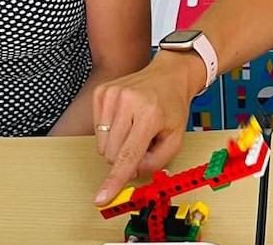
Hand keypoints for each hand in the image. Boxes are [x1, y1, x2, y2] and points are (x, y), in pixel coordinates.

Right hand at [91, 51, 204, 205]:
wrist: (169, 75)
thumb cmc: (172, 107)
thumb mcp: (175, 138)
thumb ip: (156, 162)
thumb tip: (130, 174)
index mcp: (149, 114)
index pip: (128, 155)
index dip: (114, 180)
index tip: (101, 197)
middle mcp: (128, 102)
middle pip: (111, 154)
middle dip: (124, 159)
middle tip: (142, 143)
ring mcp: (111, 95)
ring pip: (102, 144)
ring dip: (117, 145)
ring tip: (134, 127)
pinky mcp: (102, 92)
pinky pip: (96, 129)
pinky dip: (110, 131)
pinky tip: (124, 118)